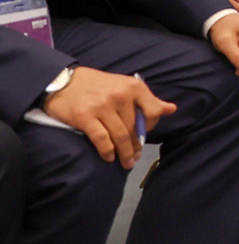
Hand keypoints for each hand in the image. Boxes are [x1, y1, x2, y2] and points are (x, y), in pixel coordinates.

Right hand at [41, 67, 174, 168]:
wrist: (61, 80)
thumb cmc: (97, 85)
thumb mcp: (125, 86)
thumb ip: (148, 100)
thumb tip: (172, 109)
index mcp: (133, 86)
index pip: (153, 112)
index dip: (150, 127)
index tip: (143, 134)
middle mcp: (120, 95)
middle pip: (134, 128)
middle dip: (135, 146)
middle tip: (134, 158)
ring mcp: (102, 106)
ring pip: (120, 136)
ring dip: (124, 153)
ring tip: (126, 163)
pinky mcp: (84, 117)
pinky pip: (102, 139)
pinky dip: (108, 151)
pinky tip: (109, 157)